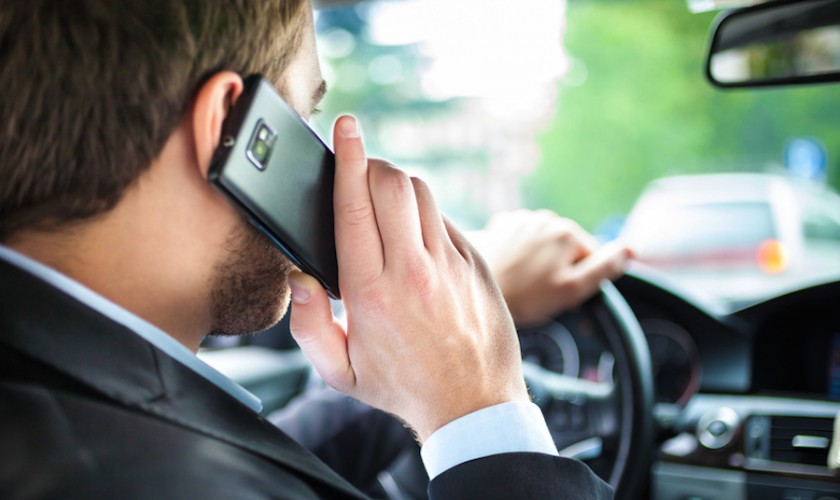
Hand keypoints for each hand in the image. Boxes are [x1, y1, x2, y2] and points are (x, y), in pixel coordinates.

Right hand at [288, 116, 528, 441]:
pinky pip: (445, 219)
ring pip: (422, 194)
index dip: (346, 158)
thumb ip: (309, 325)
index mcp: (370, 292)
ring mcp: (450, 264)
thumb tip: (301, 278)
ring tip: (384, 204)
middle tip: (358, 171)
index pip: (353, 205)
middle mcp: (412, 270)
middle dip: (370, 165)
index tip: (345, 127)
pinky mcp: (476, 263)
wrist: (473, 405)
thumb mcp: (340, 372)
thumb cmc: (402, 388)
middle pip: (391, 184)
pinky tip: (415, 238)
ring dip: (397, 186)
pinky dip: (424, 215)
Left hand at [471, 209, 631, 326]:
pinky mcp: (500, 224)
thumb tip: (631, 249)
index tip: (559, 295)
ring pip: (543, 244)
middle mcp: (546, 218)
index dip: (580, 280)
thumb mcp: (572, 289)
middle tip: (540, 293)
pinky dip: (519, 253)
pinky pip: (521, 240)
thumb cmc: (525, 297)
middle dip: (560, 269)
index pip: (591, 257)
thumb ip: (604, 267)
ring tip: (522, 283)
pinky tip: (509, 270)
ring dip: (539, 260)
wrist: (473, 292)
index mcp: (568, 232)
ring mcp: (521, 218)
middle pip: (566, 249)